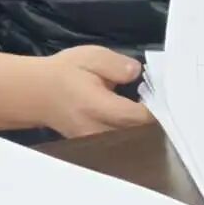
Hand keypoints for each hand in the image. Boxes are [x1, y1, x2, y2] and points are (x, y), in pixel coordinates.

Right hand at [33, 46, 154, 137]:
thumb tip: (137, 72)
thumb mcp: (90, 57)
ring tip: (153, 112)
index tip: (165, 97)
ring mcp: (95, 142)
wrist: (37, 94)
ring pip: (131, 143)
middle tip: (164, 104)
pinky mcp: (95, 147)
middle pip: (137, 135)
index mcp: (96, 107)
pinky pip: (121, 145)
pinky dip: (134, 135)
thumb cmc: (64, 73)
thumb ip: (115, 65)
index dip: (155, 110)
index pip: (135, 117)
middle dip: (154, 122)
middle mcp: (97, 130)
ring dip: (145, 131)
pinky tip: (140, 121)